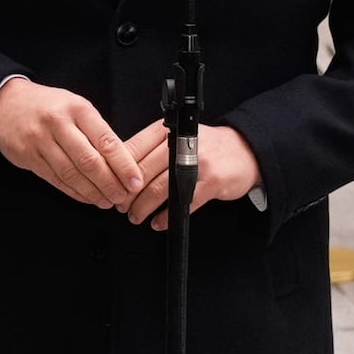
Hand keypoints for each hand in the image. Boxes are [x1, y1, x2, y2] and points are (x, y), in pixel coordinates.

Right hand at [0, 75, 127, 209]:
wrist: (6, 103)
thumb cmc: (48, 106)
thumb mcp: (76, 106)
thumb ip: (96, 130)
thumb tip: (123, 162)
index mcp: (77, 109)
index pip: (106, 141)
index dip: (123, 165)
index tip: (135, 181)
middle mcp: (58, 123)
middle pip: (89, 161)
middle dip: (110, 184)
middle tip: (123, 197)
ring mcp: (40, 141)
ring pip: (72, 174)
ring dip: (93, 192)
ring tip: (107, 201)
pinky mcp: (28, 156)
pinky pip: (56, 180)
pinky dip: (74, 192)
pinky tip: (86, 197)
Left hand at [124, 121, 258, 228]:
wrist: (244, 151)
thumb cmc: (206, 147)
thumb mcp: (177, 137)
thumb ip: (151, 149)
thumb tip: (118, 170)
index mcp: (168, 131)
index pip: (134, 149)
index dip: (117, 171)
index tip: (109, 185)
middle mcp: (182, 144)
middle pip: (144, 171)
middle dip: (127, 193)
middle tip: (119, 205)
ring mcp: (198, 163)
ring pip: (160, 189)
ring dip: (143, 207)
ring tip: (135, 216)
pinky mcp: (211, 183)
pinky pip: (183, 204)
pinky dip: (166, 217)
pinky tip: (158, 222)